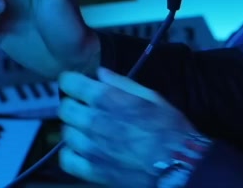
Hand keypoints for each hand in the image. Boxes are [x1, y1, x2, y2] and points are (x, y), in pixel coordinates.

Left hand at [57, 67, 204, 187]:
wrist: (178, 163)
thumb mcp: (151, 97)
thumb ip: (122, 83)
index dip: (71, 81)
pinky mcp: (93, 170)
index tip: (75, 83)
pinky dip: (71, 152)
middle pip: (64, 108)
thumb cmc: (169, 128)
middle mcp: (94, 122)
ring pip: (65, 132)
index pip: (69, 83)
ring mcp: (91, 148)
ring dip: (74, 128)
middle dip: (73, 103)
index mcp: (108, 99)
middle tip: (84, 107)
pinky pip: (67, 159)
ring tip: (88, 129)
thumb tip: (100, 73)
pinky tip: (83, 149)